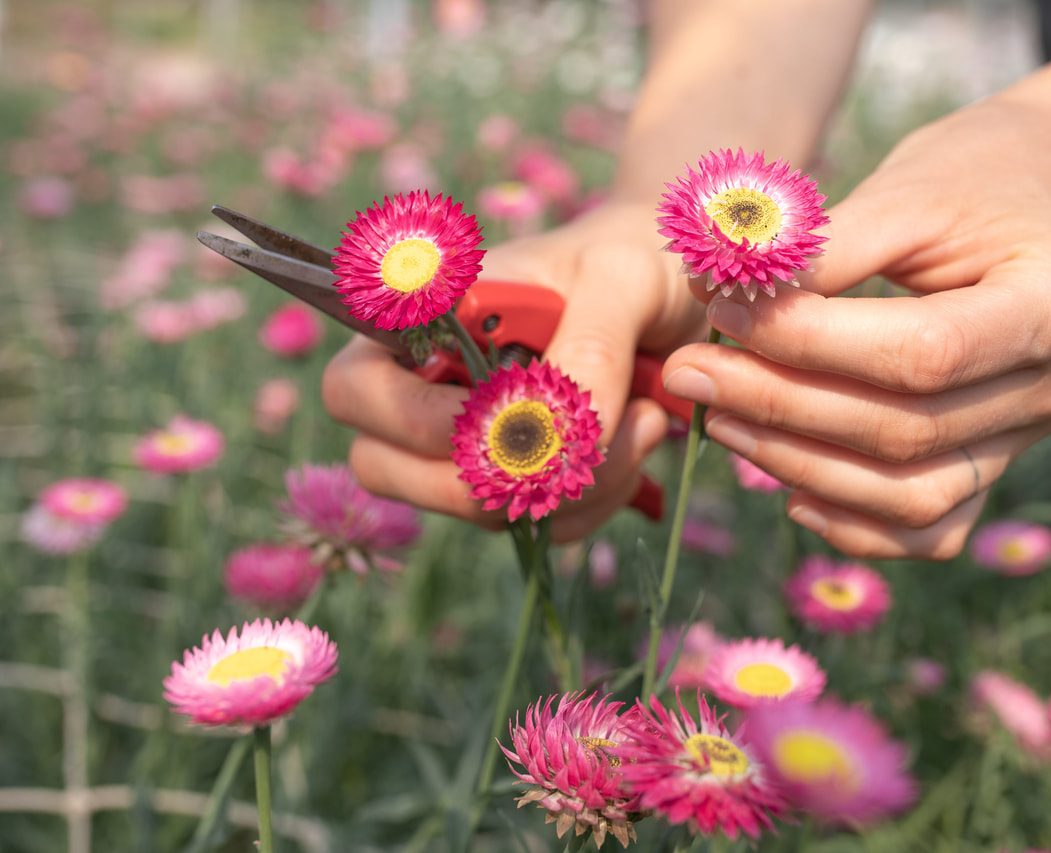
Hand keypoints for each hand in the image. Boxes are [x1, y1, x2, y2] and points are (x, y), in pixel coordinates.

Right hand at [322, 201, 706, 540]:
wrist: (674, 291)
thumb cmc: (629, 262)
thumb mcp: (619, 281)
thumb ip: (590, 346)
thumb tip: (561, 433)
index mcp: (422, 320)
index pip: (353, 386)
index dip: (411, 418)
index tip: (501, 406)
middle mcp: (426, 385)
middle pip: (385, 468)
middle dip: (494, 469)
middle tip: (589, 429)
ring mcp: (464, 441)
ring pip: (472, 507)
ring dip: (570, 484)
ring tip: (645, 417)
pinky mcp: (515, 482)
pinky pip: (533, 527)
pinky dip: (594, 501)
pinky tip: (638, 442)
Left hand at [662, 97, 1050, 558]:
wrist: (1040, 192)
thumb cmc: (973, 175)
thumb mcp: (904, 189)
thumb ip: (820, 248)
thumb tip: (717, 286)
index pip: (921, 354)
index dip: (810, 344)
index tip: (721, 311)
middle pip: (907, 430)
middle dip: (781, 407)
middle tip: (689, 372)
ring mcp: (1035, 435)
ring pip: (912, 495)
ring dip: (800, 466)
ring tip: (718, 419)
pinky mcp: (999, 462)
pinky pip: (929, 525)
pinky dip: (855, 522)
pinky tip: (787, 491)